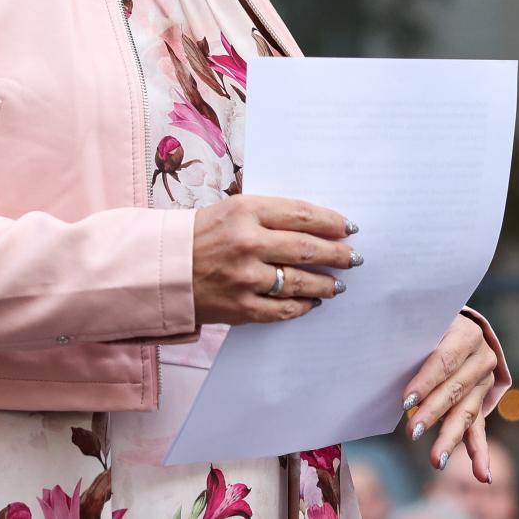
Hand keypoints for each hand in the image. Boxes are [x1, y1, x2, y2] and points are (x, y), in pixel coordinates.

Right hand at [191, 195, 357, 325]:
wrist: (164, 268)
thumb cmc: (200, 234)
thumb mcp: (232, 210)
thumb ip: (269, 215)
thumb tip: (316, 226)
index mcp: (246, 210)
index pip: (302, 215)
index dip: (332, 222)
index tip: (349, 228)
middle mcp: (248, 243)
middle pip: (308, 248)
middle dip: (338, 254)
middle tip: (354, 257)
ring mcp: (246, 278)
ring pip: (301, 281)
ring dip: (326, 283)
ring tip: (339, 283)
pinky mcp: (241, 307)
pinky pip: (284, 309)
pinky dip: (303, 306)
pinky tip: (313, 301)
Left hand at [401, 314, 499, 481]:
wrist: (456, 325)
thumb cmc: (427, 324)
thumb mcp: (421, 323)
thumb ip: (410, 339)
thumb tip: (378, 360)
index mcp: (467, 333)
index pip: (444, 360)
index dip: (425, 381)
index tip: (406, 401)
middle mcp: (482, 358)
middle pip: (454, 390)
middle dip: (432, 413)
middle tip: (411, 433)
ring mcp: (484, 382)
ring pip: (465, 413)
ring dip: (450, 438)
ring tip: (436, 461)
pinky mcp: (481, 401)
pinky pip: (479, 427)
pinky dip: (480, 452)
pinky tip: (482, 475)